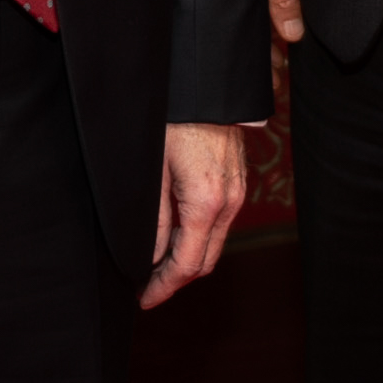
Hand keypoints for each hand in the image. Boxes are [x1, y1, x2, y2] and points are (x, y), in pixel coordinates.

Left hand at [143, 122, 245, 309]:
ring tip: (155, 264)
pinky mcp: (238, 181)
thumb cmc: (173, 119)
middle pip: (206, 261)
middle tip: (146, 287)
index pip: (187, 264)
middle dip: (176, 279)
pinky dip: (199, 237)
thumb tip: (152, 256)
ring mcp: (239, 192)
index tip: (144, 299)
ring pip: (214, 242)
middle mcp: (230, 203)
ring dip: (188, 258)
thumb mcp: (152, 169)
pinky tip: (176, 234)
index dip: (164, 287)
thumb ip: (154, 218)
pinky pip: (220, 222)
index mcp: (206, 204)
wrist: (206, 83)